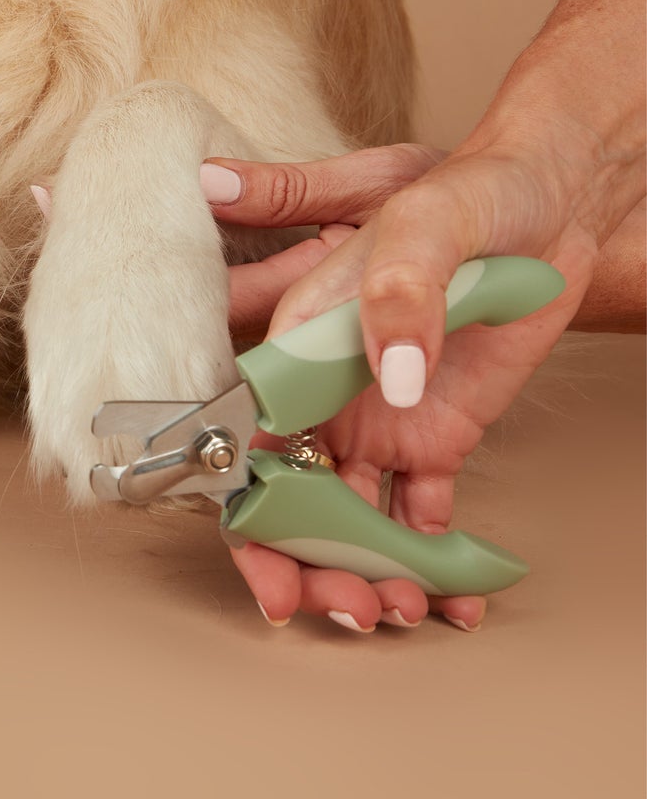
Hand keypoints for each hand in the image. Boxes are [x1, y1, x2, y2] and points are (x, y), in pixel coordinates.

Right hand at [204, 142, 593, 629]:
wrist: (551, 201)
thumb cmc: (466, 189)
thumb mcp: (416, 212)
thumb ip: (396, 288)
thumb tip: (386, 373)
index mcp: (298, 334)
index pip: (248, 430)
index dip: (247, 505)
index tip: (267, 567)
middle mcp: (325, 384)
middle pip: (290, 488)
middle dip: (304, 558)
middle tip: (342, 609)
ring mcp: (377, 413)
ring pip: (349, 512)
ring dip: (364, 568)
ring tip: (402, 608)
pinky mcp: (433, 432)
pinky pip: (420, 511)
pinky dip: (432, 561)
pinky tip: (452, 599)